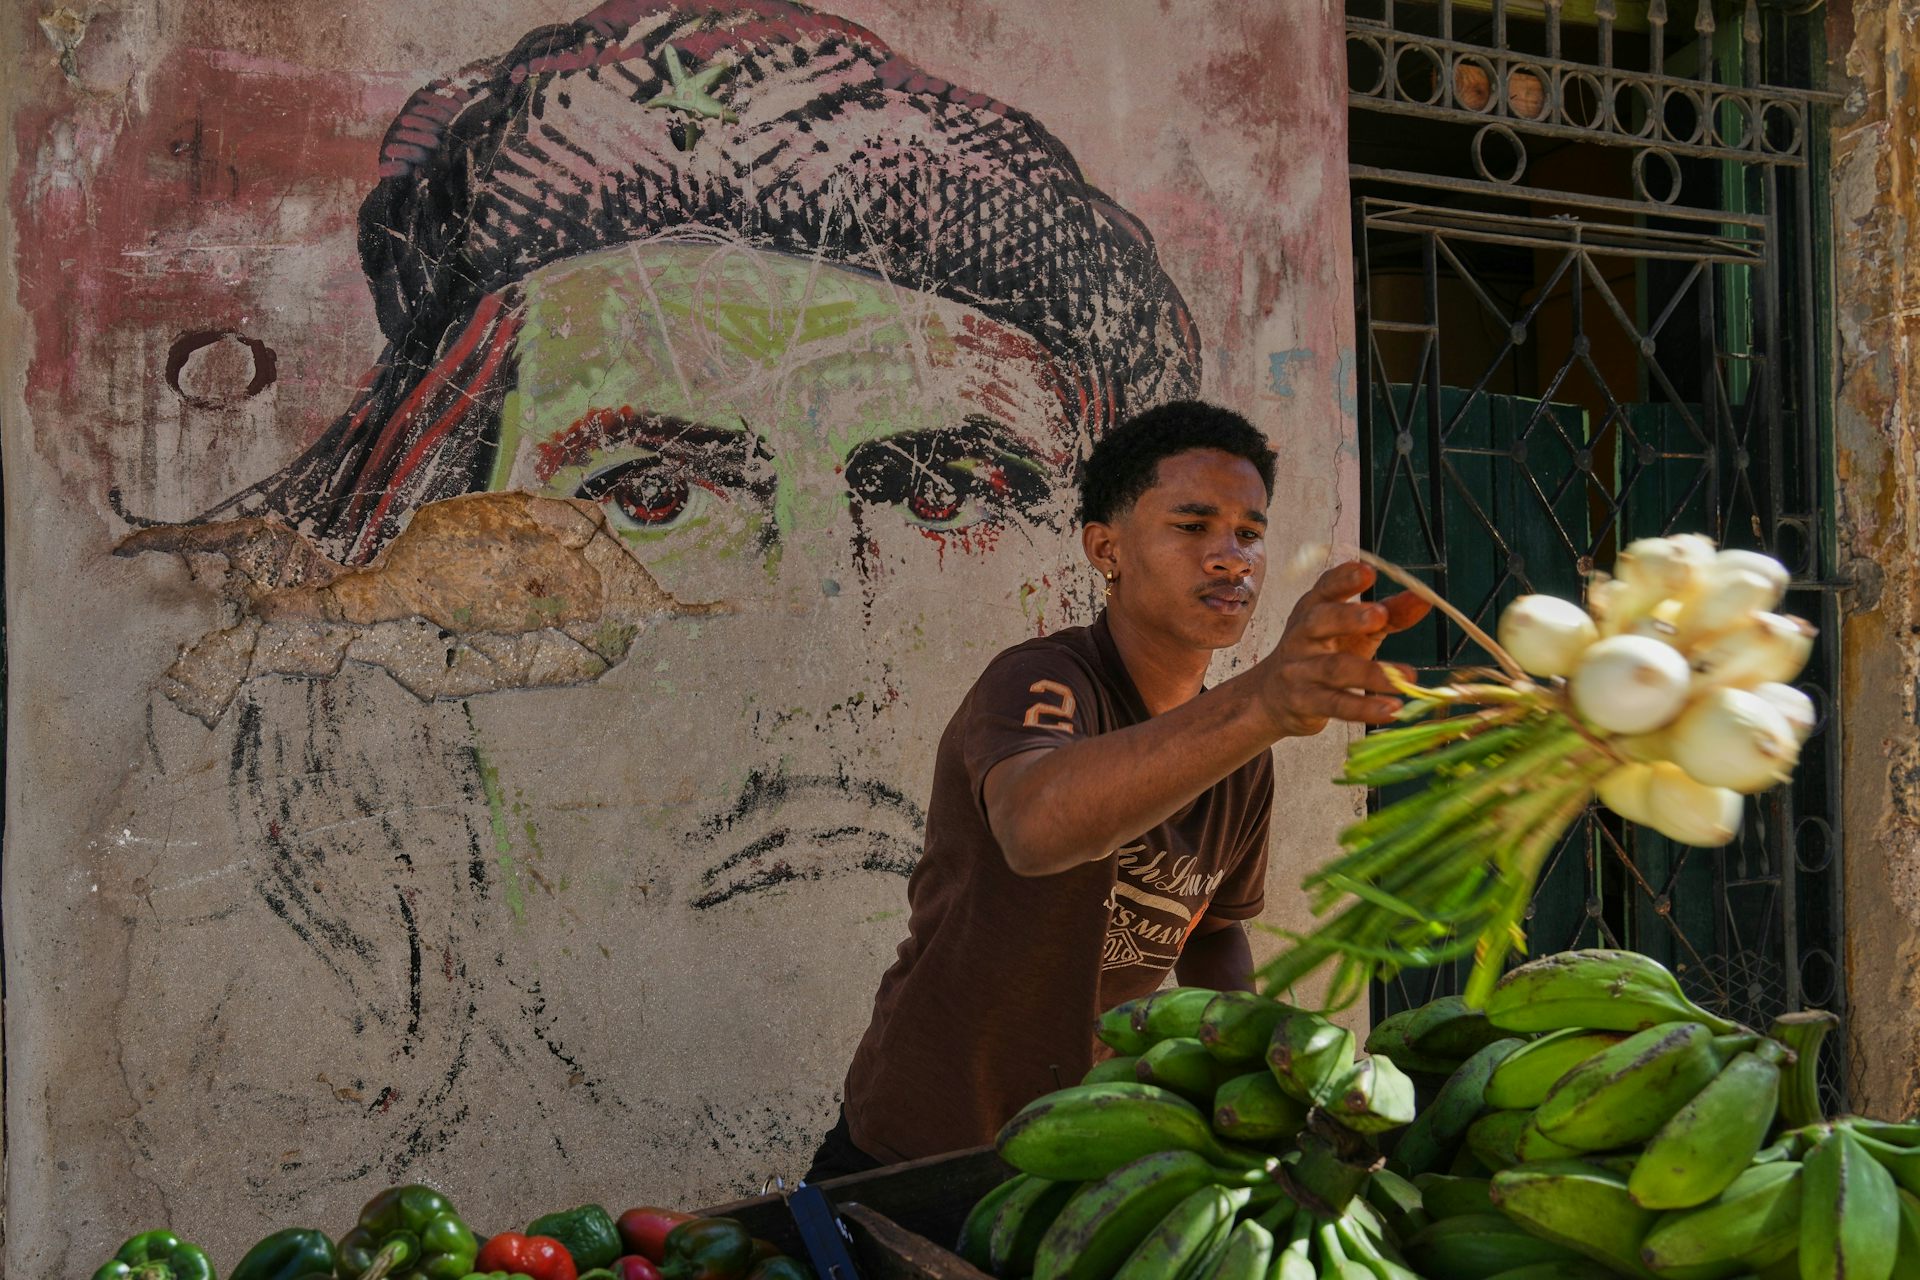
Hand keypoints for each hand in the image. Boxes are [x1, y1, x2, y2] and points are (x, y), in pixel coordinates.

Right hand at [1258, 561, 1432, 736]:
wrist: (1273, 698)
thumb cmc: (1321, 655)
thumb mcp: (1352, 631)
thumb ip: (1389, 615)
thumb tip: (1423, 599)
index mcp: (1313, 610)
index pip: (1324, 589)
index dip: (1343, 579)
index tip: (1367, 572)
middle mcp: (1301, 636)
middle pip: (1319, 621)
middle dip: (1348, 616)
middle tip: (1380, 615)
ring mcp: (1300, 670)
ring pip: (1334, 668)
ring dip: (1372, 672)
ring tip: (1408, 675)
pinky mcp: (1305, 702)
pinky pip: (1336, 704)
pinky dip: (1365, 708)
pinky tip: (1391, 709)